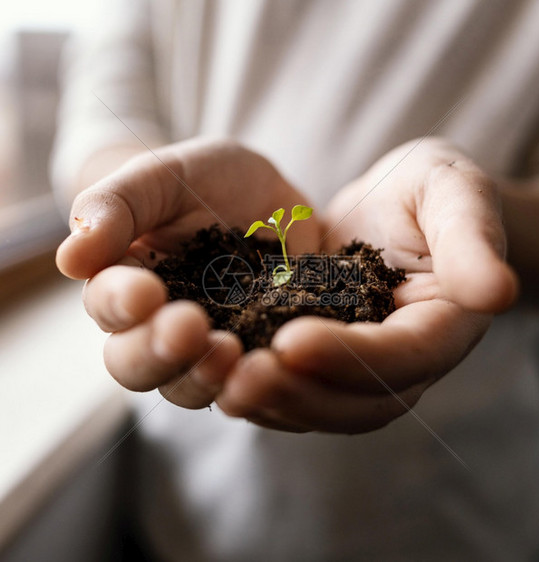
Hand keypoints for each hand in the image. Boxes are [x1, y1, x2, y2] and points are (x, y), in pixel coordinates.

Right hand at [56, 137, 320, 408]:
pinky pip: (250, 378)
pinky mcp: (256, 347)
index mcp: (126, 287)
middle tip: (189, 328)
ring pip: (191, 386)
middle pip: (140, 365)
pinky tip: (274, 361)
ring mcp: (210, 343)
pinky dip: (257, 379)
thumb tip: (70, 260)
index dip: (121, 306)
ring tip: (231, 352)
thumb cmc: (199, 182)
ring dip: (205, 377)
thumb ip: (114, 208)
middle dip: (159, 353)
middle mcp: (160, 327)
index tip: (145, 292)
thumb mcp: (157, 179)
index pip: (110, 310)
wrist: (261, 193)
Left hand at [215, 138, 518, 432]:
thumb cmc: (429, 191)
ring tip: (221, 384)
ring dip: (274, 403)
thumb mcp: (454, 194)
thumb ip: (473, 238)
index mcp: (442, 323)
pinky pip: (298, 388)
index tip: (293, 340)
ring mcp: (363, 366)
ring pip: (323, 407)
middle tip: (242, 377)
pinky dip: (262, 390)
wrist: (393, 206)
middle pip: (360, 402)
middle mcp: (404, 360)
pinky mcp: (326, 358)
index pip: (403, 355)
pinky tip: (219, 375)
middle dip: (302, 395)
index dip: (351, 356)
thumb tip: (496, 293)